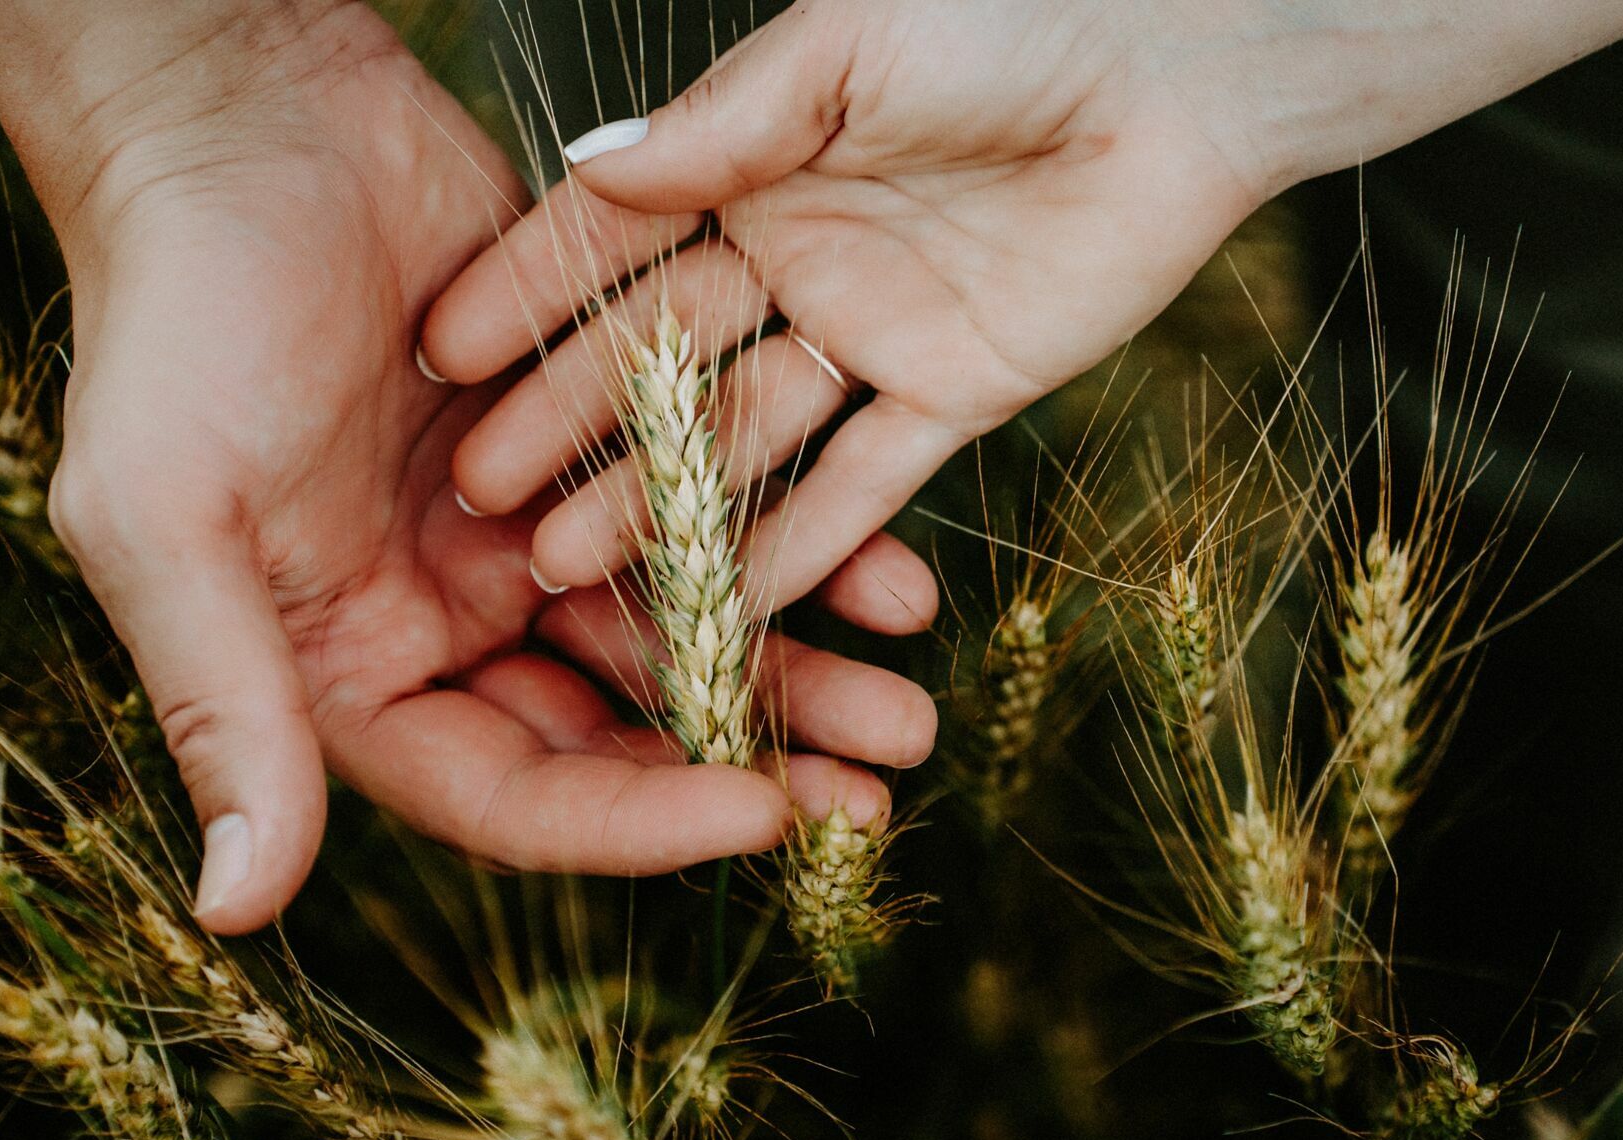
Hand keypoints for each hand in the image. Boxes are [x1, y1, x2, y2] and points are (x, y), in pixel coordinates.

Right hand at [0, 1, 936, 932]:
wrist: (247, 114)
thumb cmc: (177, 312)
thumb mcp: (167, 518)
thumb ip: (226, 709)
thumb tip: (237, 914)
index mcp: (355, 670)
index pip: (511, 790)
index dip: (637, 820)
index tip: (765, 816)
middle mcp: (449, 618)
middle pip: (618, 729)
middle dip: (745, 763)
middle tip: (873, 794)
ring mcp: (528, 527)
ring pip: (681, 625)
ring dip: (793, 667)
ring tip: (905, 700)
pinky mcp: (593, 434)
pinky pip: (706, 507)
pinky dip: (789, 538)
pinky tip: (885, 570)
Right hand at [419, 0, 1622, 607]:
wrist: (1181, 66)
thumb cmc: (1010, 18)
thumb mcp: (847, 49)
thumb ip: (727, 122)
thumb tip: (592, 167)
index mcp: (752, 164)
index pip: (613, 242)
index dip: (528, 298)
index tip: (441, 359)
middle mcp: (795, 255)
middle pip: (662, 358)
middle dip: (572, 427)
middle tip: (484, 503)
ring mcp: (869, 333)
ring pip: (746, 433)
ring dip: (664, 501)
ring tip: (569, 568)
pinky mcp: (952, 394)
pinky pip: (865, 479)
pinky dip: (805, 541)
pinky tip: (730, 598)